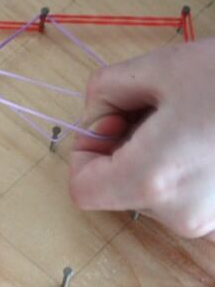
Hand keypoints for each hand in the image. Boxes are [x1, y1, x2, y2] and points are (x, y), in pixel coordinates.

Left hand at [69, 39, 214, 239]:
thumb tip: (94, 113)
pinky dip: (181, 160)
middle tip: (151, 101)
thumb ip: (104, 90)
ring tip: (184, 110)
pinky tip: (203, 127)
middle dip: (123, 141)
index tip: (109, 116)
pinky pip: (185, 189)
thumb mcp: (155, 68)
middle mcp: (180, 213)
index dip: (84, 149)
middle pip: (120, 186)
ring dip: (154, 148)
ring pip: (153, 186)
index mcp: (151, 179)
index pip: (83, 189)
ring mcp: (209, 218)